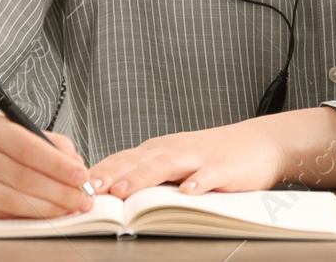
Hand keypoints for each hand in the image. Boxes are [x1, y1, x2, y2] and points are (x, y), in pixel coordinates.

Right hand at [0, 108, 94, 218]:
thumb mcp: (17, 130)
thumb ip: (50, 144)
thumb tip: (78, 166)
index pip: (28, 148)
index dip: (58, 165)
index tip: (82, 176)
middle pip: (23, 177)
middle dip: (59, 191)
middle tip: (82, 198)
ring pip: (12, 200)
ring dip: (47, 208)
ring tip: (69, 208)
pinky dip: (27, 217)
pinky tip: (45, 215)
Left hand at [85, 107, 335, 197]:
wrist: (260, 142)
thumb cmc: (214, 155)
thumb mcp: (175, 160)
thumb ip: (147, 173)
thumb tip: (107, 192)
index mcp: (159, 150)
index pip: (122, 158)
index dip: (100, 171)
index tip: (75, 186)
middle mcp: (174, 150)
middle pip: (138, 161)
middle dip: (112, 176)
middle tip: (90, 190)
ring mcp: (199, 157)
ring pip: (166, 166)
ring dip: (143, 178)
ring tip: (125, 192)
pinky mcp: (224, 167)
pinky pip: (209, 175)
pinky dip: (198, 182)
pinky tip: (188, 191)